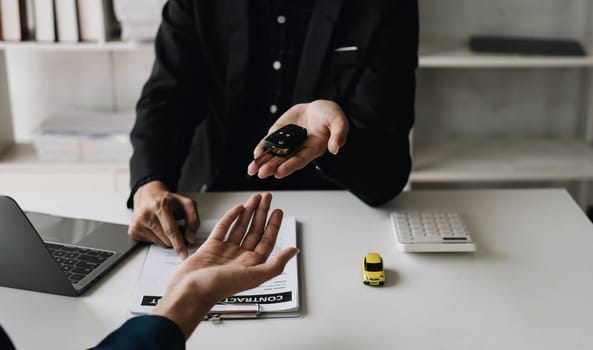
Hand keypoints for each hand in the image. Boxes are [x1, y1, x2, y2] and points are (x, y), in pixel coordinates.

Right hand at [129, 181, 199, 259]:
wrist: (148, 195)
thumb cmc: (168, 200)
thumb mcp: (186, 204)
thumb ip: (193, 220)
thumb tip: (190, 238)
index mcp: (160, 206)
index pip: (170, 230)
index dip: (178, 244)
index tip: (184, 255)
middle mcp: (146, 215)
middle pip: (167, 239)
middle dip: (176, 238)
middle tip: (177, 226)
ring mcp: (138, 223)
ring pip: (160, 243)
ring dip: (167, 238)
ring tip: (165, 224)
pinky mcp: (133, 231)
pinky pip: (152, 243)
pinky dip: (158, 238)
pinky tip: (156, 227)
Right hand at [152, 193, 297, 337]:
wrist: (190, 291)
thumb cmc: (220, 287)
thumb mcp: (254, 276)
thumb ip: (276, 263)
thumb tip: (294, 251)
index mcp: (252, 265)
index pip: (267, 240)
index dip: (273, 225)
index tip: (278, 210)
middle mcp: (240, 257)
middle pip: (255, 231)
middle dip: (262, 213)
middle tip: (268, 197)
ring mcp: (225, 251)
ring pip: (240, 227)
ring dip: (248, 212)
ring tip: (255, 197)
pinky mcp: (211, 246)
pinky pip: (223, 228)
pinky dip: (231, 217)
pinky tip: (238, 207)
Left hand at [247, 99, 348, 178]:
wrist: (319, 107)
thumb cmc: (330, 115)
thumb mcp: (339, 121)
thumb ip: (338, 135)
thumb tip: (335, 149)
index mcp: (313, 149)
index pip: (300, 160)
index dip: (289, 167)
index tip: (279, 173)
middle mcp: (299, 149)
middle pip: (284, 161)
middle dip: (272, 167)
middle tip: (261, 173)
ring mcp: (288, 142)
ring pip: (274, 154)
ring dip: (263, 162)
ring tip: (251, 170)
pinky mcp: (280, 133)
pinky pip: (270, 142)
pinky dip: (262, 148)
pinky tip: (255, 155)